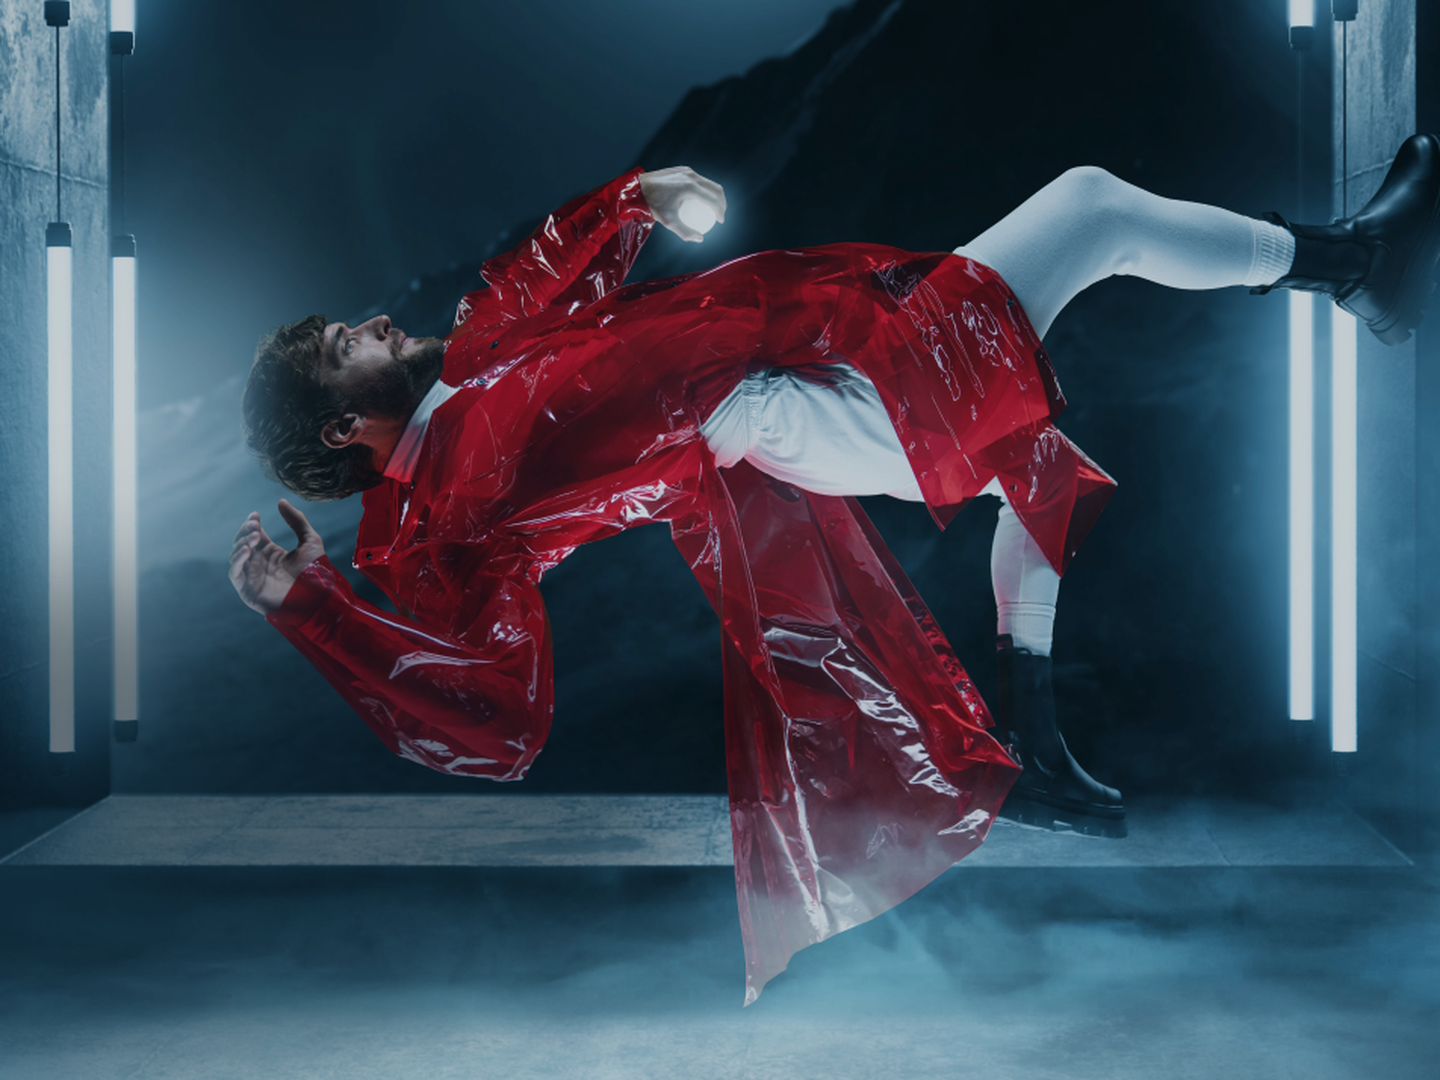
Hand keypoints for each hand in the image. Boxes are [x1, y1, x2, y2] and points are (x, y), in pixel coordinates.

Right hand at [229, 499, 325, 615]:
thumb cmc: (316, 572)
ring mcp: (253, 576)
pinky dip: (237, 560)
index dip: (252, 523)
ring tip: (254, 537)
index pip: (254, 534)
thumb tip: (281, 501)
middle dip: (245, 531)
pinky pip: (234, 573)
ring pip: (235, 555)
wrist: (317, 597)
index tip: (256, 515)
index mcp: (271, 553)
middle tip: (255, 525)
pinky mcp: (248, 589)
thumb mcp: (310, 540)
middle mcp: (260, 563)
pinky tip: (247, 550)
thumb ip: (297, 520)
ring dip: (241, 543)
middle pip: (242, 542)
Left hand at [638, 166, 726, 242]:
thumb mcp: (668, 221)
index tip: (720, 221)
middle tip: (719, 214)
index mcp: (690, 187)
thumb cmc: (652, 204)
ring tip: (712, 208)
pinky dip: (703, 190)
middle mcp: (691, 176)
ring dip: (713, 195)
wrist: (637, 187)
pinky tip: (699, 201)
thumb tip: (700, 238)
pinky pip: (698, 180)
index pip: (714, 199)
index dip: (720, 212)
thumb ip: (685, 231)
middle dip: (722, 202)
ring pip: (708, 183)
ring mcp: (687, 171)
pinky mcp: (682, 170)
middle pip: (715, 189)